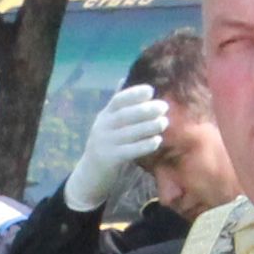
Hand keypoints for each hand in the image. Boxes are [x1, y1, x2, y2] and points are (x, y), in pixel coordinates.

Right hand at [65, 82, 171, 212]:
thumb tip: (124, 79)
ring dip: (149, 126)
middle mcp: (102, 127)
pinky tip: (157, 141)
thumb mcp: (108, 123)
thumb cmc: (106, 145)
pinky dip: (144, 145)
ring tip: (164, 122)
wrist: (90, 175)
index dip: (133, 94)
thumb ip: (117, 105)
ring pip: (129, 132)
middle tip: (164, 107)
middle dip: (145, 109)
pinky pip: (130, 151)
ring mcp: (105, 143)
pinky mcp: (110, 159)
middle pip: (124, 115)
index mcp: (104, 116)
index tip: (150, 90)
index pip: (117, 100)